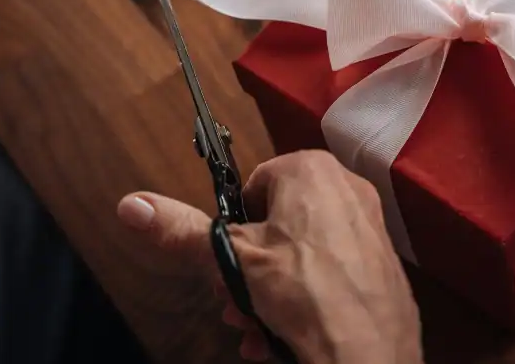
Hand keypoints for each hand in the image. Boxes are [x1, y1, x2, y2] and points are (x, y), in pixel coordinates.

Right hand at [116, 150, 422, 363]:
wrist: (369, 350)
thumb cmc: (306, 292)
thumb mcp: (231, 258)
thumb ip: (181, 230)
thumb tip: (134, 205)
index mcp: (310, 169)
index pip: (252, 187)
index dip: (233, 229)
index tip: (225, 261)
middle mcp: (346, 187)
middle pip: (276, 226)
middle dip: (248, 271)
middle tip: (235, 302)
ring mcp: (368, 225)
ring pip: (302, 254)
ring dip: (270, 293)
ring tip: (256, 328)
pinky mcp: (381, 262)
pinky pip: (330, 273)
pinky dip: (305, 299)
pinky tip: (285, 334)